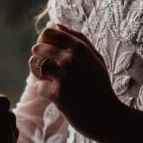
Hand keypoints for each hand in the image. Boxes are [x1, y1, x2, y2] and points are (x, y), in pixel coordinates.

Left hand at [29, 23, 123, 142]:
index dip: (44, 43)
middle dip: (39, 59)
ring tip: (49, 81)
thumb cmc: (100, 87)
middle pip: (38, 47)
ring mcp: (65, 75)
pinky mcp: (58, 93)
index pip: (48, 33)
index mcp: (80, 47)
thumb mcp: (95, 59)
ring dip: (38, 73)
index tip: (50, 55)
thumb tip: (57, 25)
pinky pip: (38, 85)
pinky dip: (44, 91)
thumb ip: (78, 39)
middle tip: (49, 71)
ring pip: (34, 64)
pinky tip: (55, 96)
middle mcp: (71, 58)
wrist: (108, 117)